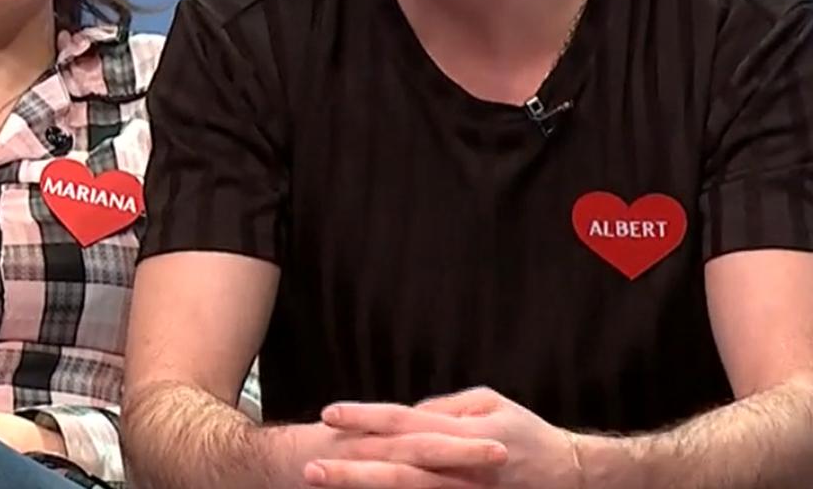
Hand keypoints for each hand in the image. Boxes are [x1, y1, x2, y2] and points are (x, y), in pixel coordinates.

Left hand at [303, 387, 580, 487]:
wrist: (574, 479)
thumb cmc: (526, 435)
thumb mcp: (490, 404)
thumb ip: (442, 408)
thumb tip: (403, 412)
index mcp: (466, 433)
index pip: (405, 421)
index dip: (365, 417)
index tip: (328, 413)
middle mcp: (464, 467)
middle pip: (399, 465)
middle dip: (352, 466)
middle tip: (310, 466)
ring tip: (325, 483)